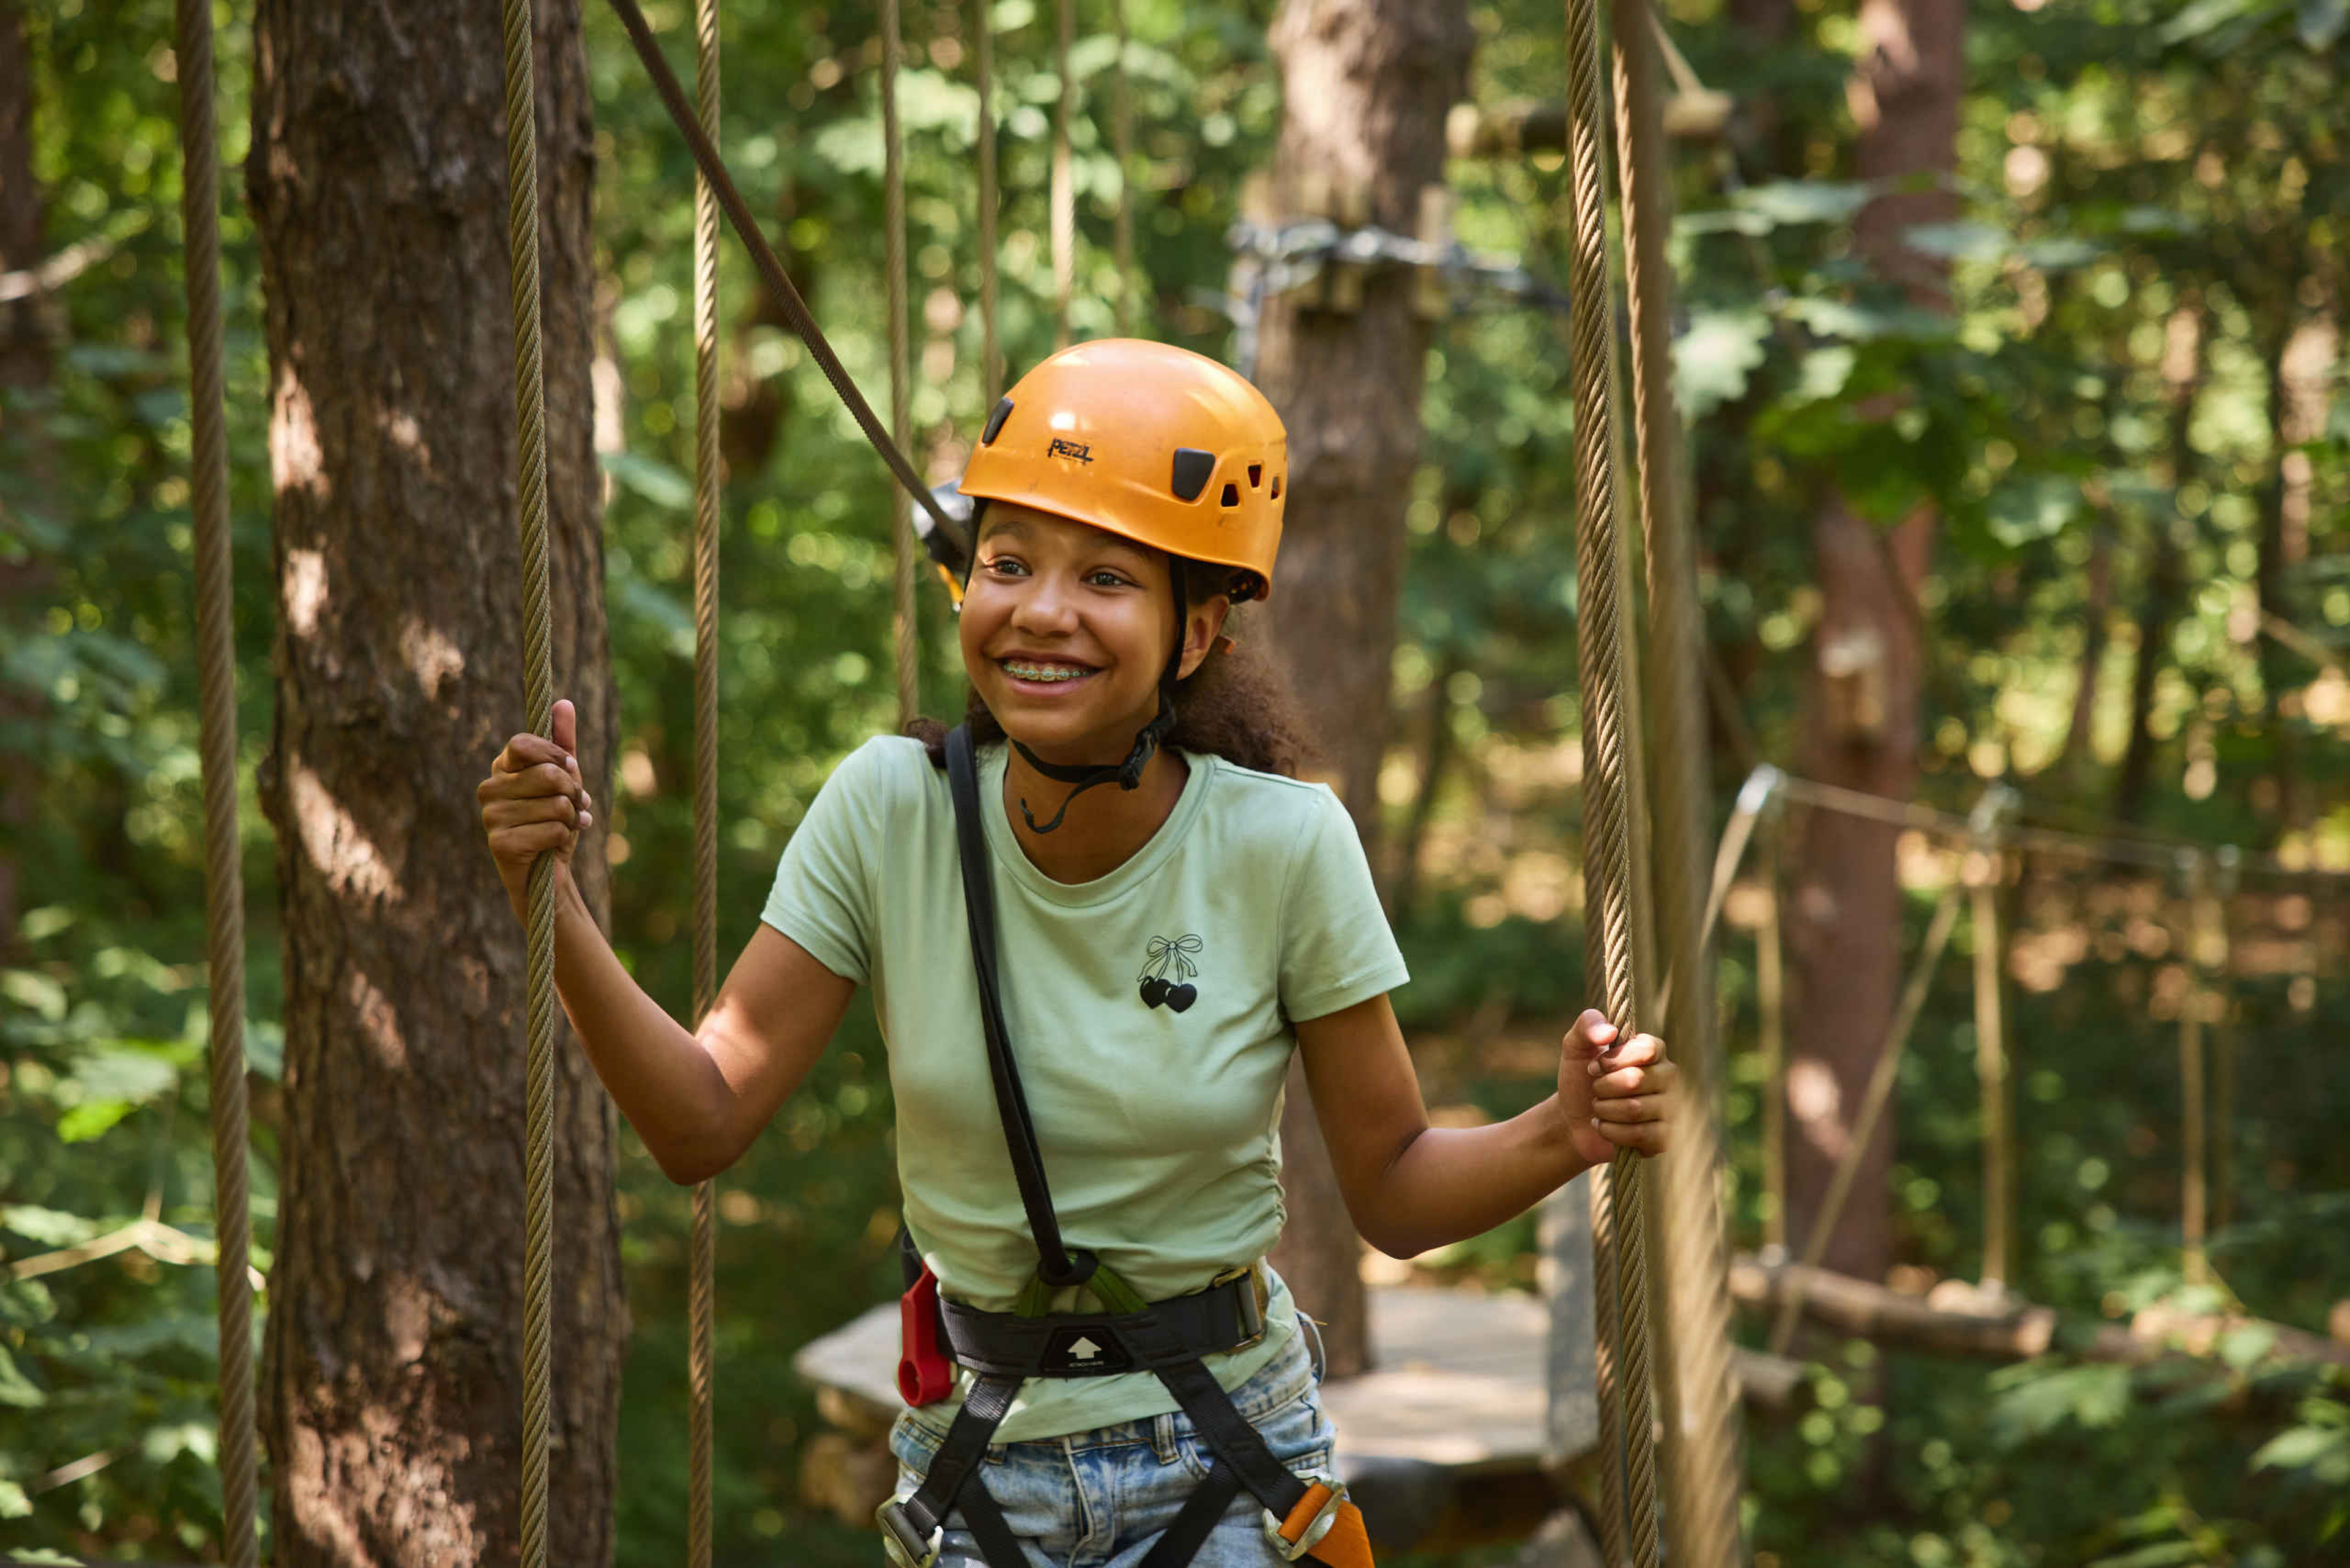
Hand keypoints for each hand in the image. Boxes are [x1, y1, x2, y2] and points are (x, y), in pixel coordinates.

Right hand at [478, 697, 592, 921]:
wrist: (547, 876)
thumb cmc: (555, 823)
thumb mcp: (565, 780)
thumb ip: (563, 744)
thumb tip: (564, 703)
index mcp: (502, 768)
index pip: (525, 744)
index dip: (557, 756)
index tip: (571, 770)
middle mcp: (489, 789)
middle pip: (548, 774)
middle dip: (574, 792)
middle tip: (576, 807)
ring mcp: (490, 817)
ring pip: (555, 803)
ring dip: (572, 818)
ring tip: (566, 827)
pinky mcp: (499, 844)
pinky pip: (553, 829)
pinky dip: (564, 838)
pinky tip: (555, 847)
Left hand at [1556, 1009, 1673, 1167]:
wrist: (1574, 1120)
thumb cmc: (1581, 1078)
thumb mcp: (1576, 1046)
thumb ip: (1588, 1025)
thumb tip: (1610, 1031)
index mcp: (1654, 1050)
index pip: (1647, 1049)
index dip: (1613, 1060)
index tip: (1594, 1066)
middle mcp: (1669, 1077)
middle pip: (1636, 1080)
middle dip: (1603, 1088)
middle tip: (1595, 1090)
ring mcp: (1671, 1109)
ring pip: (1635, 1110)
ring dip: (1604, 1110)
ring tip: (1598, 1108)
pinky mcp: (1664, 1138)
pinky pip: (1638, 1135)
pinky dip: (1610, 1131)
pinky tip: (1603, 1126)